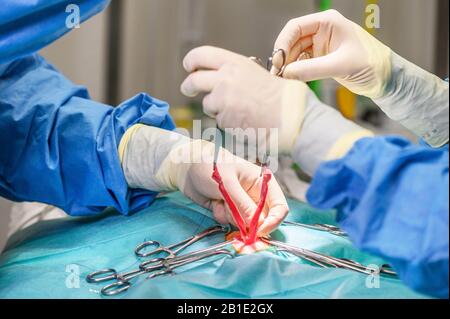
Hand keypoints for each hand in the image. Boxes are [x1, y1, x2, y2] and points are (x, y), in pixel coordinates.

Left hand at [120, 125, 288, 235]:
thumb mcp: (227, 184)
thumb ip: (243, 204)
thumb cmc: (209, 166)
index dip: (274, 221)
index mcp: (262, 182)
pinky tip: (214, 203)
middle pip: (264, 219)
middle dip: (248, 221)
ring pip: (246, 224)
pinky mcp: (230, 210)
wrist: (186, 167)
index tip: (260, 232)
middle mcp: (256, 194)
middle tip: (231, 211)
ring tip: (220, 201)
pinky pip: (232, 223)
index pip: (280, 206)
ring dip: (232, 217)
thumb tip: (258, 225)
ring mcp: (243, 203)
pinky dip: (222, 216)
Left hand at [181, 46, 307, 152]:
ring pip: (208, 105)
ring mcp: (223, 100)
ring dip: (217, 109)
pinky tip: (245, 122)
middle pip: (194, 81)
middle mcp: (225, 79)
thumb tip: (220, 78)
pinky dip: (228, 123)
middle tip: (188, 89)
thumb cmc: (282, 96)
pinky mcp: (224, 120)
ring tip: (239, 111)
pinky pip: (219, 122)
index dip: (191, 61)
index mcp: (235, 63)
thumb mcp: (257, 74)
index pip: (202, 55)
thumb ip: (236, 74)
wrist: (291, 116)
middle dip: (188, 86)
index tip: (189, 66)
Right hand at [272, 9, 391, 98]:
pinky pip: (301, 63)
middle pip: (292, 41)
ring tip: (283, 80)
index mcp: (328, 22)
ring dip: (288, 66)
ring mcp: (320, 46)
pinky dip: (295, 71)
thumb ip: (311, 69)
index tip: (277, 61)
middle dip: (283, 57)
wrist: (386, 79)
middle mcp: (322, 31)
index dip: (283, 43)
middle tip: (277, 74)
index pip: (295, 27)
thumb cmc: (372, 64)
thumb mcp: (340, 66)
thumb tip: (287, 74)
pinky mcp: (320, 59)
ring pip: (295, 53)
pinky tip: (292, 80)